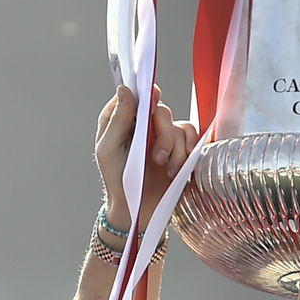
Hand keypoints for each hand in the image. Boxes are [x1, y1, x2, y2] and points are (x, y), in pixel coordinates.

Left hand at [96, 84, 198, 239]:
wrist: (136, 209)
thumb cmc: (117, 181)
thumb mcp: (109, 150)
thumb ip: (117, 119)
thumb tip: (125, 90)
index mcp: (121, 119)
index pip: (136, 94)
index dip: (145, 97)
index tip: (150, 107)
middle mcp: (142, 124)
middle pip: (161, 110)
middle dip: (163, 135)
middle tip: (156, 158)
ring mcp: (161, 135)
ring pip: (178, 126)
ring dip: (174, 150)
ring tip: (166, 169)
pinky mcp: (177, 148)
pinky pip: (190, 136)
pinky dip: (188, 151)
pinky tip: (179, 166)